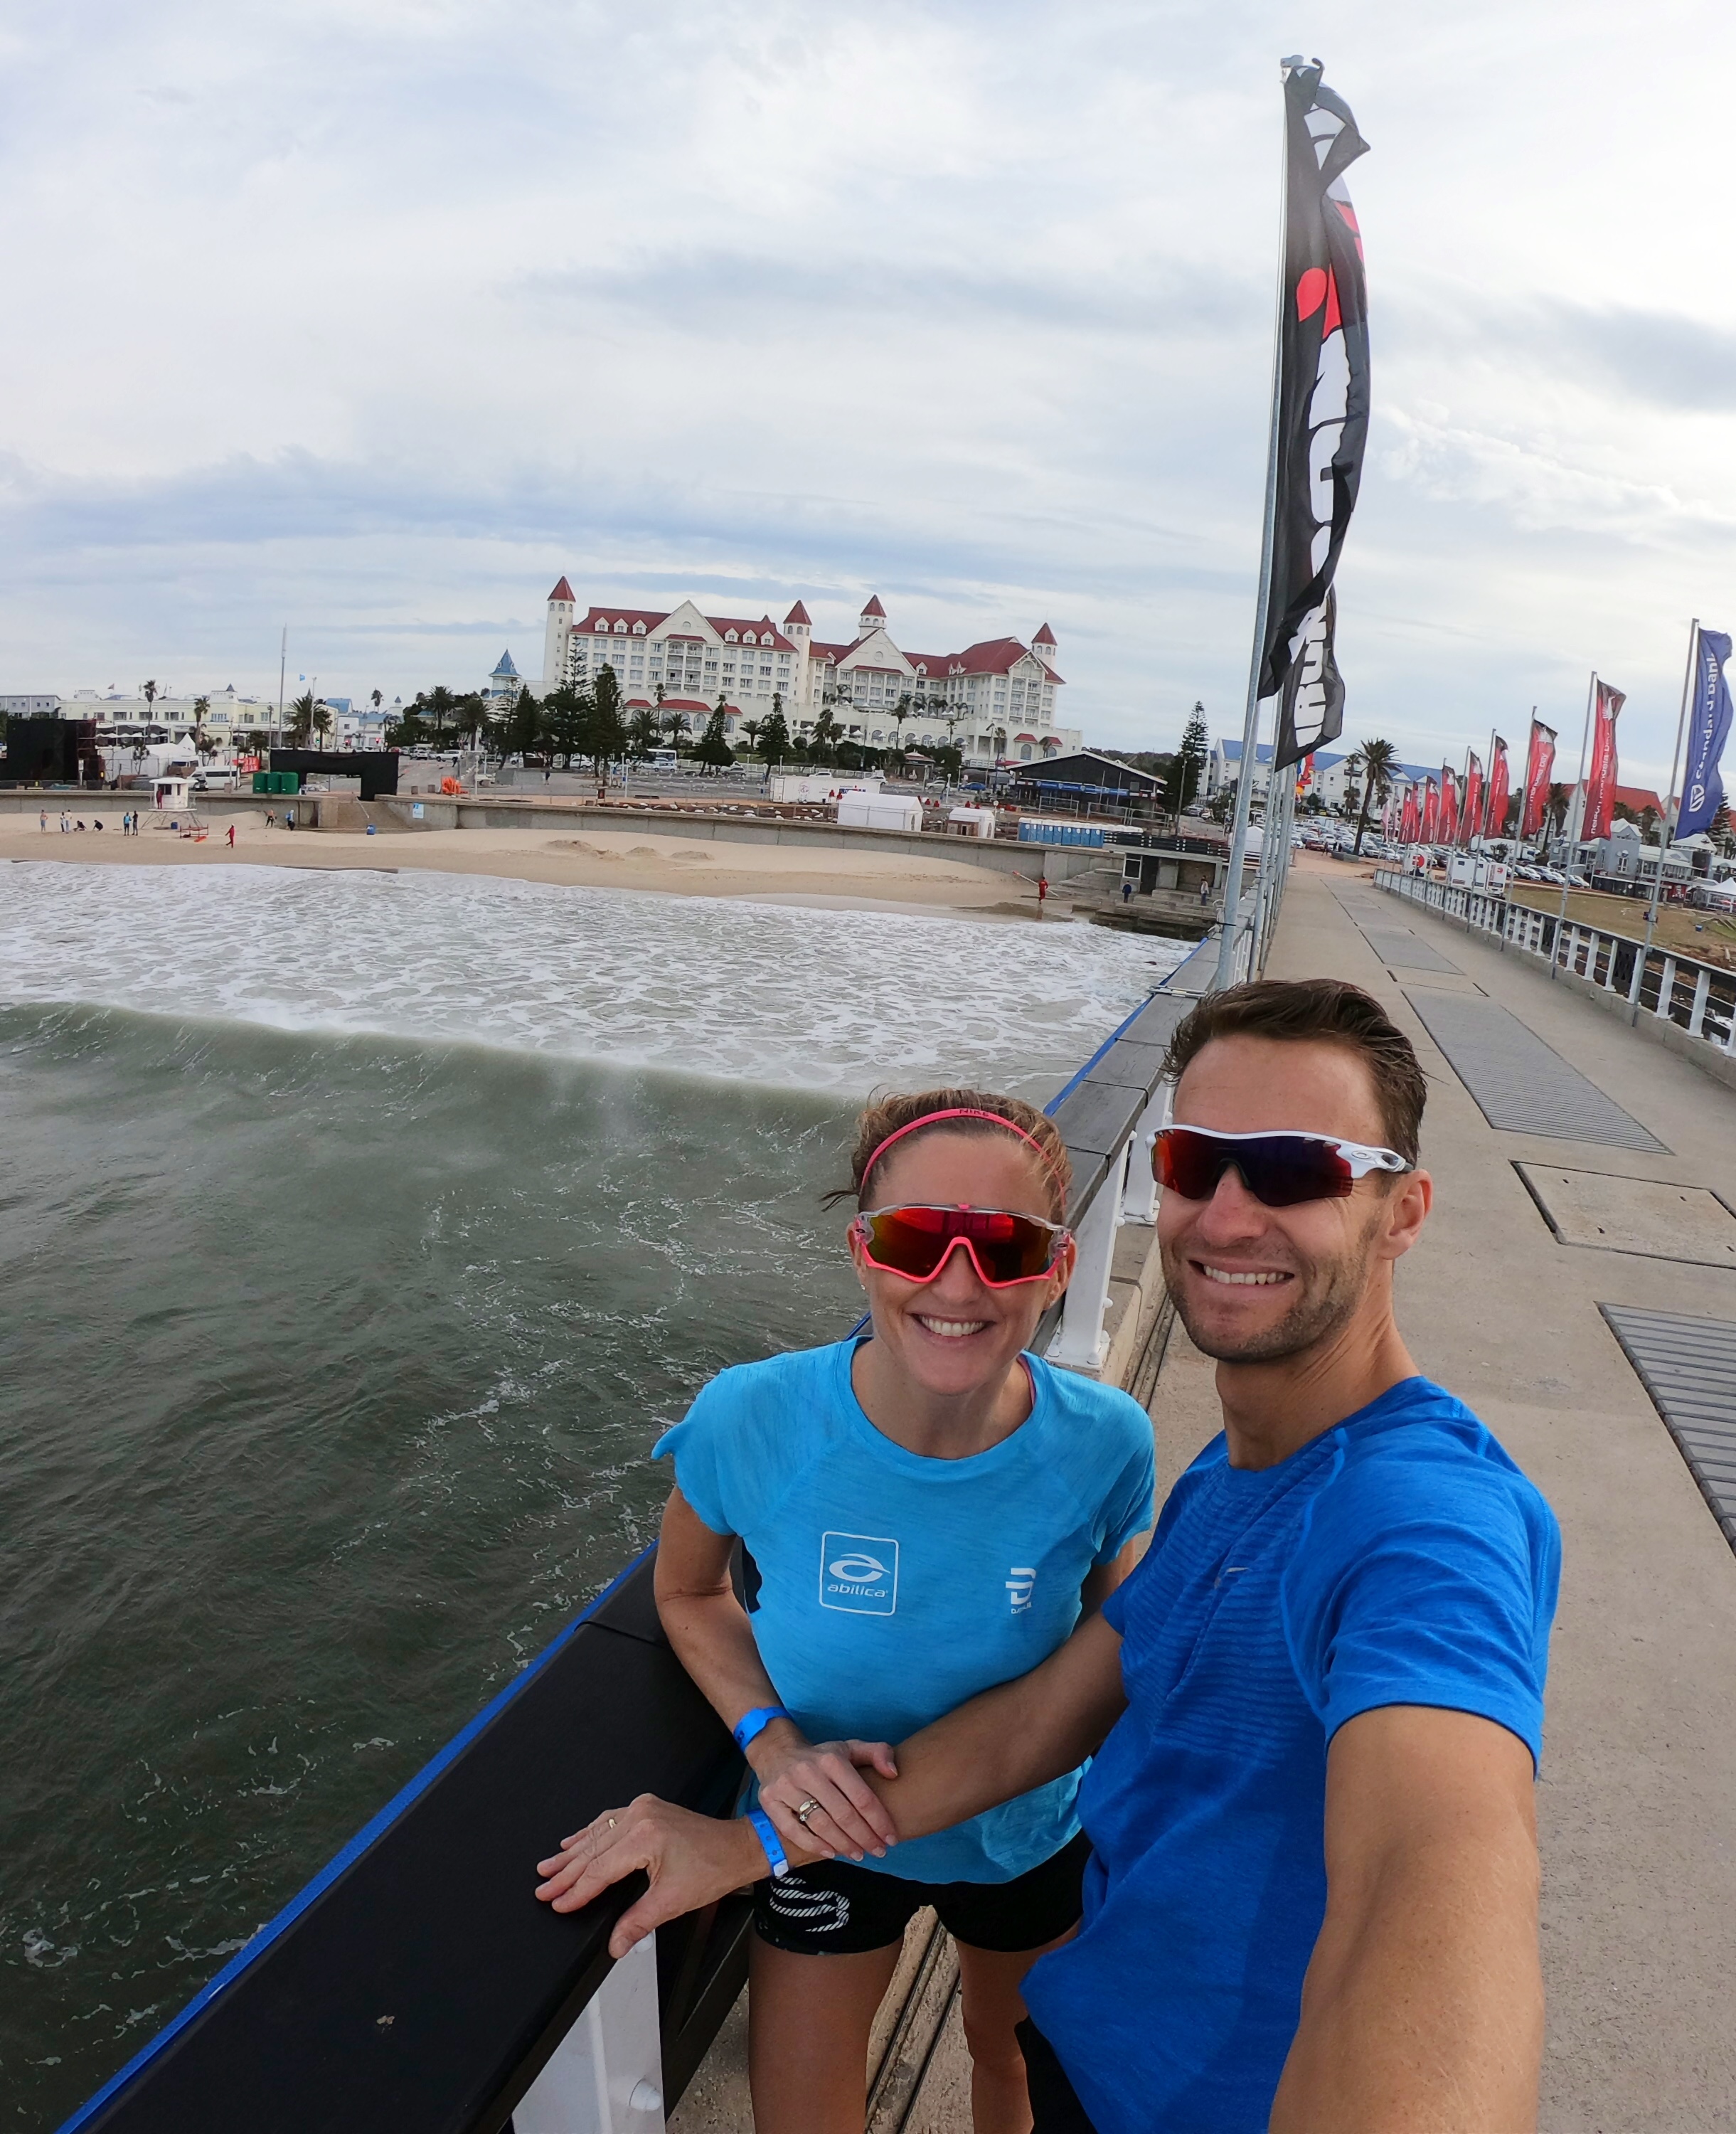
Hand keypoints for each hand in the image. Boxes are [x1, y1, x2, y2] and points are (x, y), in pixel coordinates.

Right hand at [534, 1795, 765, 1956]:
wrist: (736, 1847)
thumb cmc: (711, 1870)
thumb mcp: (671, 1902)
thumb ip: (637, 1923)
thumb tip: (614, 1945)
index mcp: (645, 1838)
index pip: (600, 1870)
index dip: (576, 1891)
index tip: (556, 1902)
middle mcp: (640, 1816)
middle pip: (593, 1850)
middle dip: (565, 1872)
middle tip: (541, 1887)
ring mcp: (643, 1808)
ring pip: (598, 1833)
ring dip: (572, 1851)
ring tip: (548, 1866)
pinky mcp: (647, 1807)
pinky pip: (609, 1820)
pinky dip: (590, 1834)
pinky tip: (574, 1841)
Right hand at [749, 1724, 898, 1861]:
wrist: (776, 1752)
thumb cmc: (821, 1757)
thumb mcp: (849, 1748)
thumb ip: (877, 1753)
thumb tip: (894, 1773)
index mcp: (832, 1759)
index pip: (861, 1796)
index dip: (879, 1820)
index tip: (891, 1838)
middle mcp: (808, 1771)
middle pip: (842, 1814)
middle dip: (864, 1837)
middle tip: (878, 1851)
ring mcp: (786, 1786)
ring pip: (820, 1824)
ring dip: (843, 1844)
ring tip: (858, 1854)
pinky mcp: (770, 1801)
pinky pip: (792, 1830)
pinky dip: (813, 1845)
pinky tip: (831, 1853)